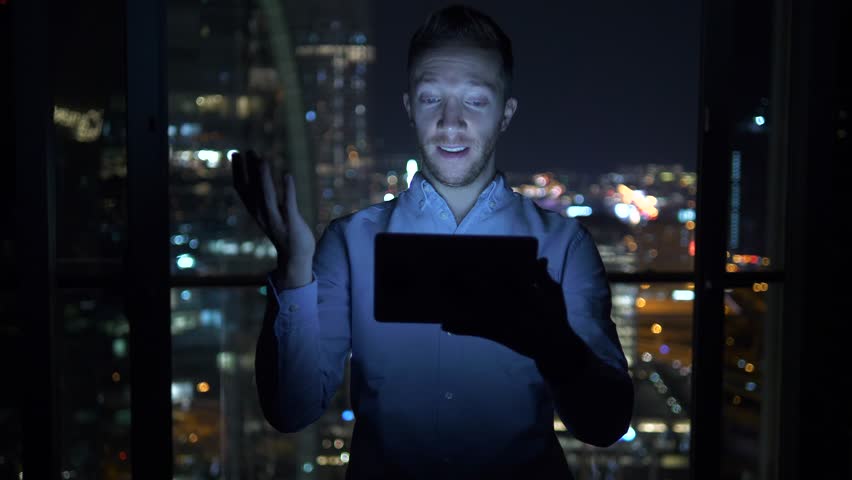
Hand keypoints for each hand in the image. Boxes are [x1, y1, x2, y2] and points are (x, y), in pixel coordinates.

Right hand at [231, 150, 314, 282]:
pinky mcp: (291, 223)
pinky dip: (287, 189)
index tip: (236, 154)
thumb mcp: (268, 214)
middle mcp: (262, 215)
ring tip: (263, 160)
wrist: (295, 257)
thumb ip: (262, 197)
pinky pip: (288, 204)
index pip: (241, 189)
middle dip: (249, 170)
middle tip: (249, 150)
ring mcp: (276, 220)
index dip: (237, 171)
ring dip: (264, 178)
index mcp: (255, 211)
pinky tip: (287, 175)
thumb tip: (258, 176)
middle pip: (252, 190)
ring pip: (267, 197)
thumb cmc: (283, 231)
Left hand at [441, 258, 579, 362]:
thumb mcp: (553, 293)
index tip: (466, 256)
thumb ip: (542, 276)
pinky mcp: (499, 335)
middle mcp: (511, 304)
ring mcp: (504, 320)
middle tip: (445, 272)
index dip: (482, 266)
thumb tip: (541, 258)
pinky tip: (445, 325)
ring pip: (474, 307)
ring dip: (457, 300)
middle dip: (463, 280)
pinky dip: (460, 328)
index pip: (500, 273)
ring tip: (440, 293)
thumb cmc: (555, 317)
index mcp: (524, 290)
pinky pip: (476, 330)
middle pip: (481, 288)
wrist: (555, 348)